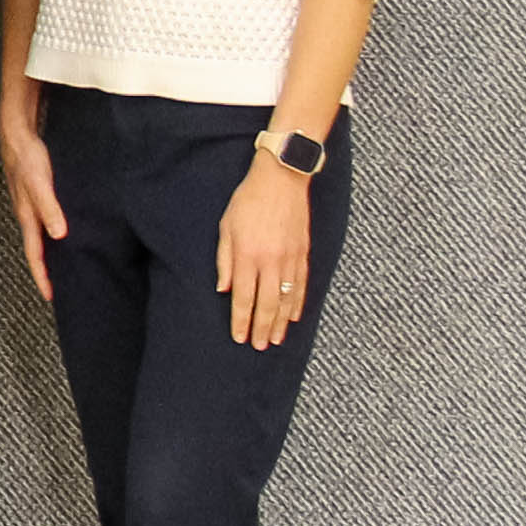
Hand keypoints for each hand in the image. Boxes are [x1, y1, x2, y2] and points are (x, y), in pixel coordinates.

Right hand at [0, 115, 66, 303]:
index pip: (35, 254)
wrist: (15, 132)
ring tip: (62, 267)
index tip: (50, 296)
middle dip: (45, 271)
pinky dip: (51, 235)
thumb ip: (49, 208)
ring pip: (39, 237)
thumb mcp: (39, 183)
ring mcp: (29, 205)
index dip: (42, 276)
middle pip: (36, 250)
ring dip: (48, 253)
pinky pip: (43, 222)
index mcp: (27, 216)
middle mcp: (27, 214)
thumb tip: (59, 235)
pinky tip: (61, 233)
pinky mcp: (34, 195)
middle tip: (58, 289)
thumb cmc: (26, 156)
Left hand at [218, 156, 313, 350]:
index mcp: (248, 255)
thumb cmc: (247, 201)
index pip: (243, 297)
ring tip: (277, 340)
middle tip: (259, 347)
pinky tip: (294, 317)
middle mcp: (270, 261)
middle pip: (266, 304)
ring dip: (281, 322)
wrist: (282, 179)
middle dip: (262, 328)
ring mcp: (290, 258)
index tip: (239, 337)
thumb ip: (224, 260)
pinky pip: (301, 284)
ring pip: (286, 298)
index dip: (241, 320)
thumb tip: (223, 289)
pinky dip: (298, 303)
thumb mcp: (226, 227)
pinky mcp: (303, 253)